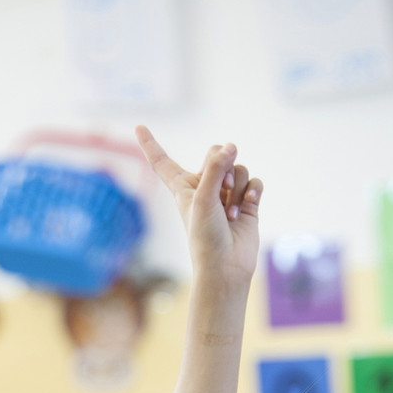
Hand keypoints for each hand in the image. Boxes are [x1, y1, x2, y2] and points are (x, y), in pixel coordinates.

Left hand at [136, 127, 261, 286]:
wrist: (226, 266)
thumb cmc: (205, 237)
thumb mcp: (203, 198)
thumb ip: (216, 167)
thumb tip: (232, 146)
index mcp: (182, 188)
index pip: (162, 162)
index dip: (150, 144)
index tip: (138, 126)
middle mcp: (204, 188)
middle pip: (217, 154)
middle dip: (224, 166)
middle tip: (224, 188)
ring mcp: (226, 195)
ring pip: (239, 168)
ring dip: (238, 186)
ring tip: (231, 211)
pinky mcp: (246, 203)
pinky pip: (254, 181)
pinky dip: (253, 191)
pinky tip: (249, 204)